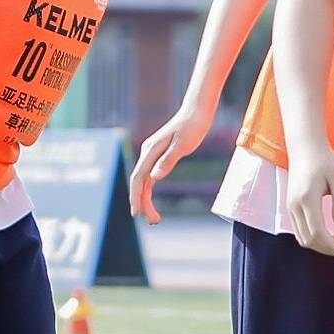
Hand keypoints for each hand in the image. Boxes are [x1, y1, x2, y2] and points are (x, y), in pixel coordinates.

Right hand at [131, 102, 209, 222]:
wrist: (197, 111)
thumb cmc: (193, 126)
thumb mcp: (183, 145)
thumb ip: (168, 161)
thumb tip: (154, 178)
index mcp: (151, 151)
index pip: (138, 178)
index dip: (136, 196)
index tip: (136, 213)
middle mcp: (148, 153)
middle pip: (139, 182)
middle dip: (143, 203)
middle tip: (154, 222)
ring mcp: (152, 154)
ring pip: (144, 182)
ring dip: (146, 200)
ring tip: (155, 219)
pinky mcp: (159, 156)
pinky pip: (150, 177)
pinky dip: (150, 191)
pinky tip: (152, 203)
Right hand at [283, 153, 333, 259]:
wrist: (304, 148)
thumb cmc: (324, 161)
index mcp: (307, 199)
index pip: (317, 233)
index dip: (330, 247)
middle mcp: (294, 205)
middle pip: (308, 239)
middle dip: (326, 249)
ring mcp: (290, 207)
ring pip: (302, 237)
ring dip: (319, 245)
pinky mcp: (290, 206)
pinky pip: (299, 230)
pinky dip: (312, 237)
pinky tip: (327, 234)